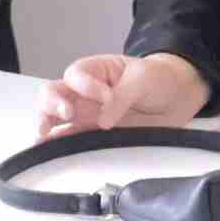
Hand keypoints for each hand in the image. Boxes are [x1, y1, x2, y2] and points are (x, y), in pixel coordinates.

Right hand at [39, 48, 209, 138]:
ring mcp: (86, 114)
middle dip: (51, 103)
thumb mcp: (143, 78)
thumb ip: (123, 96)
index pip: (75, 74)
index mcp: (94, 70)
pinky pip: (68, 138)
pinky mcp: (92, 134)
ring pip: (53, 117)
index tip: (107, 96)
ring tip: (43, 135)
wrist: (176, 98)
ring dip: (45, 124)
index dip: (86, 85)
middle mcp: (83, 92)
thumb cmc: (157, 79)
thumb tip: (104, 120)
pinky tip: (48, 150)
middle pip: (52, 93)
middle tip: (66, 113)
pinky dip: (56, 144)